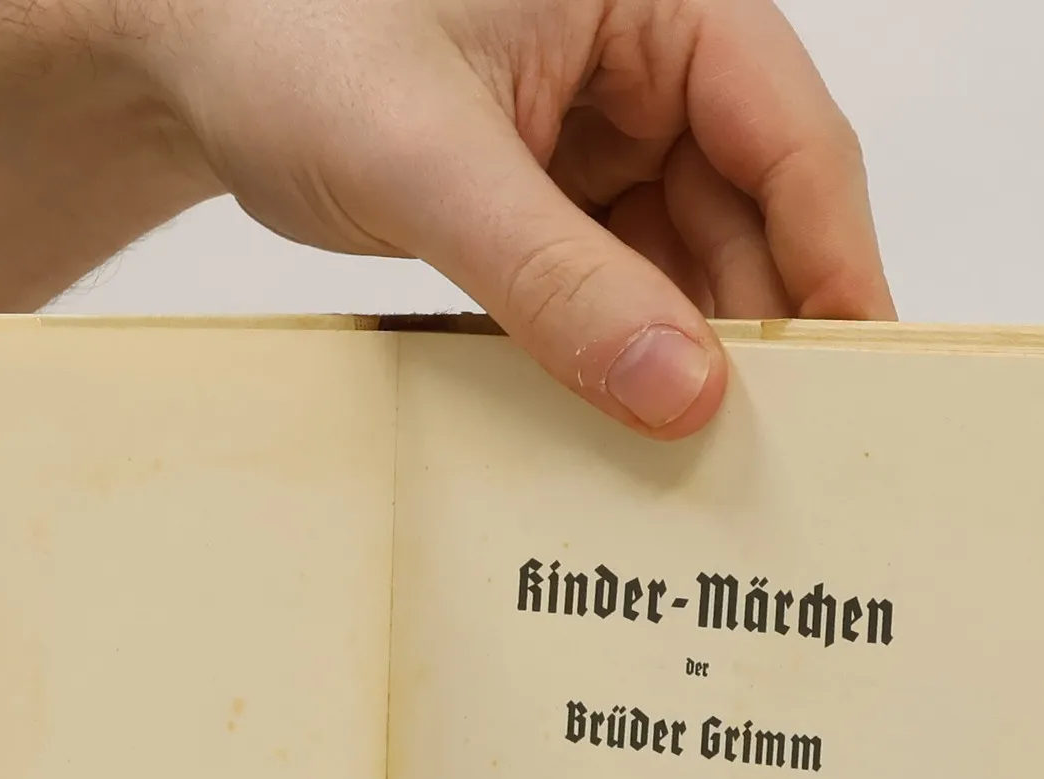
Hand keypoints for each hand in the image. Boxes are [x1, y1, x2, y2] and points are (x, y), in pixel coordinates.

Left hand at [127, 0, 894, 434]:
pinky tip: (615, 429)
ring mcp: (600, 133)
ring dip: (680, 359)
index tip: (860, 379)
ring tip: (692, 470)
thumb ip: (556, 277)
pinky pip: (613, 285)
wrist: (183, 55)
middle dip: (755, 334)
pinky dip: (613, 353)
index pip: (792, 133)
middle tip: (773, 462)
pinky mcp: (550, 197)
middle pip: (751, 213)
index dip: (834, 262)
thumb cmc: (288, 35)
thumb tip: (681, 393)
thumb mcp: (427, 158)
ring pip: (684, 263)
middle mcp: (646, 61)